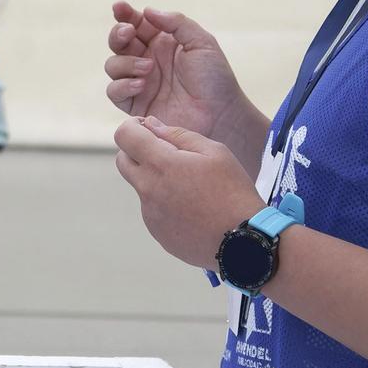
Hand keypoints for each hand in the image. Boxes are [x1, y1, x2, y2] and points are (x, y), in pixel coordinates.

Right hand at [105, 2, 252, 144]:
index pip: (136, 23)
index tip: (120, 7)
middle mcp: (146, 59)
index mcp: (161, 42)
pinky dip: (123, 85)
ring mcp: (139, 82)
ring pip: (112, 65)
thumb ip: (176, 22)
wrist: (219, 115)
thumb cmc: (215, 78)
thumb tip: (147, 11)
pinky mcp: (135, 104)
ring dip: (126, 62)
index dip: (124, 14)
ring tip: (148, 68)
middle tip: (128, 34)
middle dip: (118, 34)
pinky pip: (114, 91)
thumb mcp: (202, 42)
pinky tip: (141, 85)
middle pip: (118, 42)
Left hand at [113, 116, 263, 268]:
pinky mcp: (157, 232)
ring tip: (191, 187)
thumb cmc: (233, 192)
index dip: (132, 127)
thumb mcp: (215, 152)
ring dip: (155, 179)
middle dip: (137, 151)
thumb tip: (151, 125)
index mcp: (161, 165)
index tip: (146, 128)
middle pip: (122, 161)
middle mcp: (148, 189)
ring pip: (140, 187)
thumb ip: (178, 134)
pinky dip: (165, 203)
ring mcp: (150, 214)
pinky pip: (153, 210)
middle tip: (165, 153)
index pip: (124, 136)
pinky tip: (193, 208)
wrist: (244, 242)